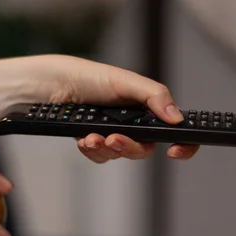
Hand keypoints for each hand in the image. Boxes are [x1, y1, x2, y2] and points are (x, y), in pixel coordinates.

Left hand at [23, 55, 199, 162]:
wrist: (52, 86)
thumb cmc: (88, 77)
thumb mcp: (124, 81)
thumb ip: (153, 97)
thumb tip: (176, 117)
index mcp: (146, 107)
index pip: (173, 129)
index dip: (183, 143)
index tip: (175, 151)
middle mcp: (132, 122)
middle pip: (144, 149)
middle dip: (129, 147)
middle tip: (114, 139)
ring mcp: (113, 133)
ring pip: (120, 155)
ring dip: (105, 148)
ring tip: (91, 137)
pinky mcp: (94, 141)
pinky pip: (100, 157)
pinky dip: (92, 150)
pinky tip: (83, 139)